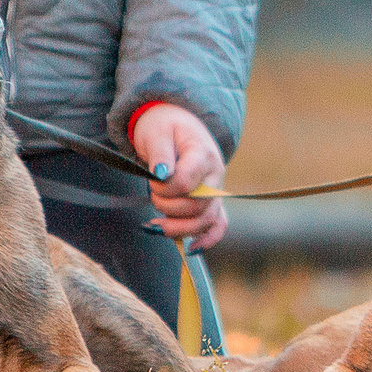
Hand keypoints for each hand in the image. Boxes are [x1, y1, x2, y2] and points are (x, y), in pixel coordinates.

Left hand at [128, 103, 228, 250]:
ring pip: (206, 220)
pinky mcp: (212, 201)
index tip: (153, 179)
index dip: (166, 188)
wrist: (174, 123)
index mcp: (203, 153)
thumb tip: (161, 175)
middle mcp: (215, 174)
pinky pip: (218, 225)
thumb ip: (159, 154)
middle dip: (168, 206)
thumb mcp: (156, 132)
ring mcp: (216, 190)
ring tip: (156, 225)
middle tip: (153, 193)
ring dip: (179, 228)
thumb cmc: (163, 126)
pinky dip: (208, 239)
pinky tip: (192, 248)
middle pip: (197, 206)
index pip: (187, 182)